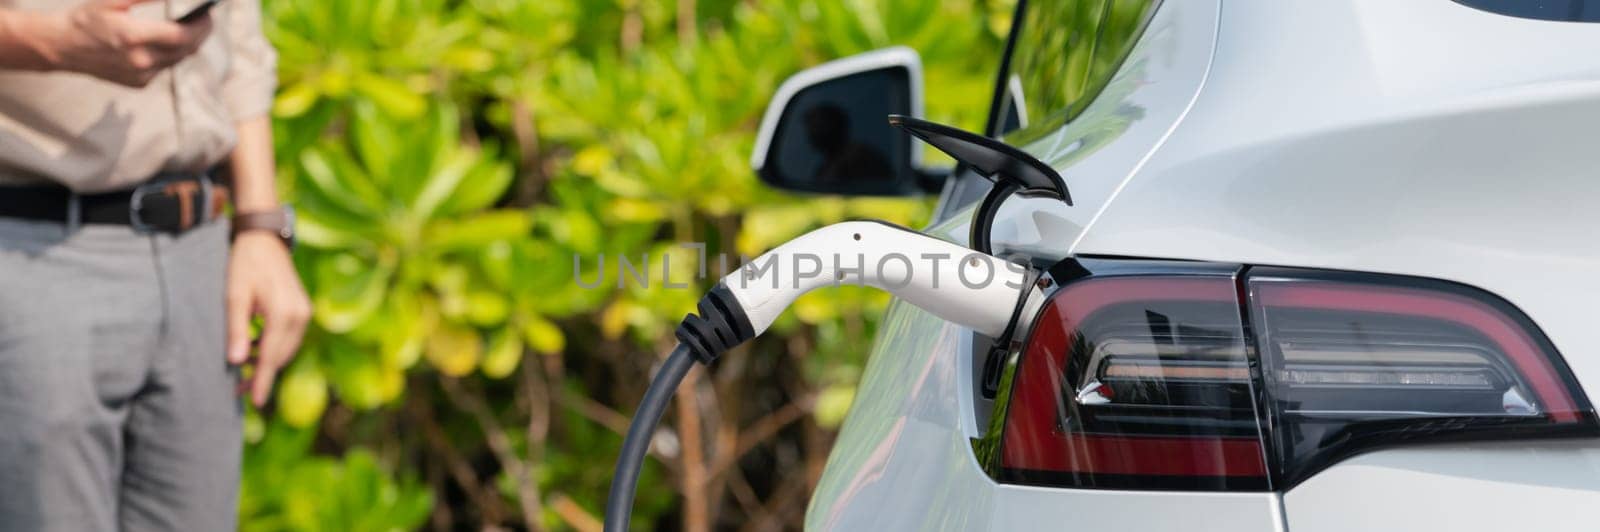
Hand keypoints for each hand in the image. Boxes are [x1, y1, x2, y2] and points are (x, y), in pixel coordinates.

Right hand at [36, 0, 212, 86]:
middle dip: (200, 34)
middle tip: (204, 19)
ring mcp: (140, 75)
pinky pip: (165, 68)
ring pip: (178, 60)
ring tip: (190, 28)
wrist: (63, 47)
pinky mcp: (139, 84)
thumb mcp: (113, 0)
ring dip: (187, 45)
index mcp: (134, 37)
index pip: (183, 35)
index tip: (208, 13)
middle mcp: (140, 60)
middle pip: (186, 49)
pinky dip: (171, 55)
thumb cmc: (87, 18)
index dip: (202, 25)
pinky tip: (167, 42)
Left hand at [226, 232, 311, 406]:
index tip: (255, 402)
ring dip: (267, 362)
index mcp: (282, 313)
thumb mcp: (234, 296)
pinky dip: (273, 348)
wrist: (264, 239)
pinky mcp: (302, 310)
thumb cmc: (245, 264)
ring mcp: (304, 312)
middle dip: (262, 374)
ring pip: (286, 349)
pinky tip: (255, 349)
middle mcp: (300, 315)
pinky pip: (289, 338)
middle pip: (281, 356)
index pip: (271, 356)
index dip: (262, 381)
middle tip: (237, 390)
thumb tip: (236, 362)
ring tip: (242, 372)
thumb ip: (236, 329)